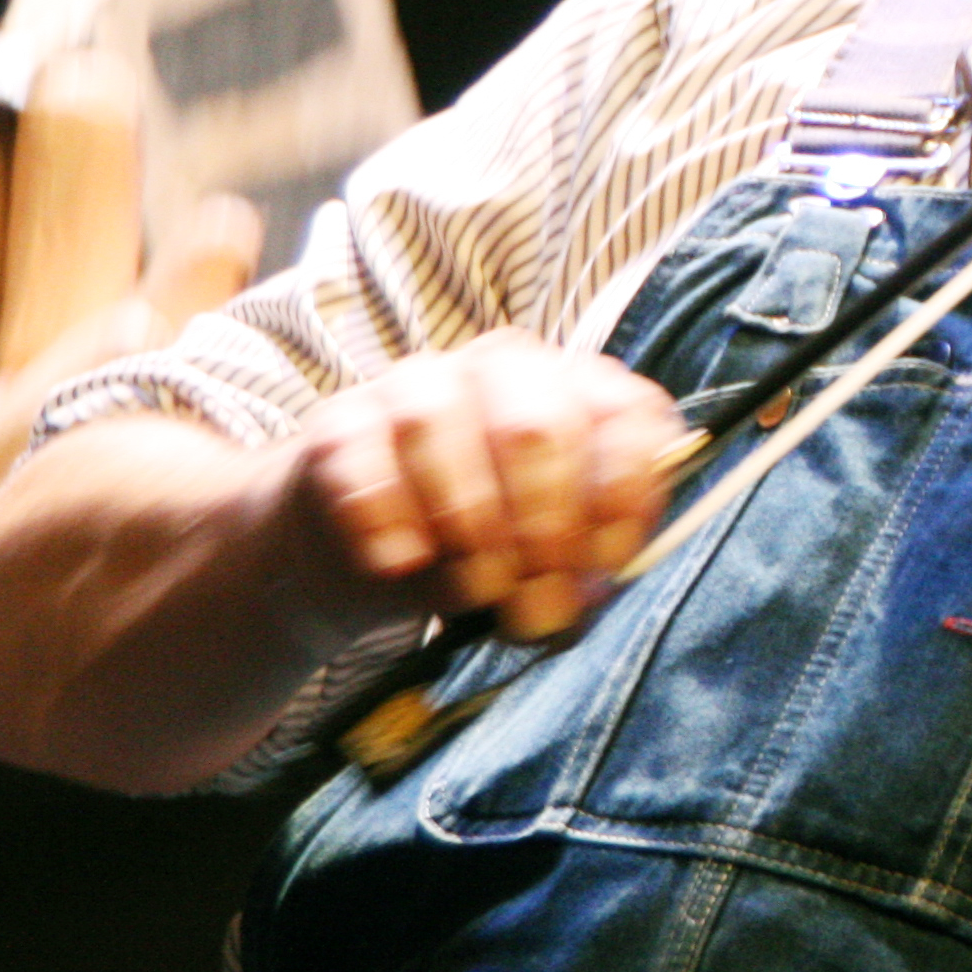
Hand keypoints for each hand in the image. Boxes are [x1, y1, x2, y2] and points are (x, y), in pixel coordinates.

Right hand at [291, 329, 683, 642]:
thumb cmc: (492, 548)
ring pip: (437, 421)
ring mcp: (420, 383)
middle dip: (542, 527)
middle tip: (533, 599)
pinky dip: (385, 521)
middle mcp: (508, 368)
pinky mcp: (343, 420)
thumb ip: (579, 579)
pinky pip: (360, 456)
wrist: (380, 551)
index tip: (600, 568)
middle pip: (536, 423)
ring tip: (475, 587)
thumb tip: (571, 602)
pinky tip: (402, 564)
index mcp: (583, 391)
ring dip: (463, 521)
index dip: (622, 499)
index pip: (627, 414)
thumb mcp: (553, 567)